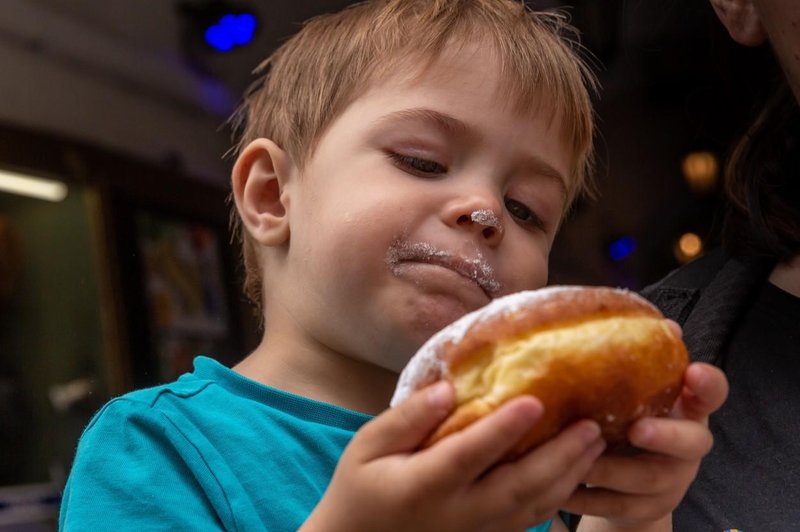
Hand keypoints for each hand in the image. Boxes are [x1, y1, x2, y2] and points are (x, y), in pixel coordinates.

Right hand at [303, 381, 605, 531]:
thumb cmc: (359, 488)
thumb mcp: (367, 447)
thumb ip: (407, 418)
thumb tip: (448, 389)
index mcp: (424, 485)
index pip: (469, 454)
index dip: (502, 429)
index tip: (535, 400)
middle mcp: (456, 512)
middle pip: (517, 487)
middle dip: (559, 456)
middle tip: (592, 426)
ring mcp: (474, 530)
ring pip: (531, 508)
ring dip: (568, 477)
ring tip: (595, 444)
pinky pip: (527, 521)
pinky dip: (556, 497)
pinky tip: (575, 473)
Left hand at [564, 362, 728, 528]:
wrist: (622, 483)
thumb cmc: (622, 418)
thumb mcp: (627, 390)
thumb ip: (630, 360)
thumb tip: (631, 315)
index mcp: (686, 408)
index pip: (713, 392)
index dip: (708, 384)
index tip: (694, 372)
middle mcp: (687, 445)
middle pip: (692, 442)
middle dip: (665, 435)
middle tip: (635, 428)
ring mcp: (671, 480)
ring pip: (649, 477)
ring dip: (612, 467)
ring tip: (578, 458)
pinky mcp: (647, 508)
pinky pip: (617, 506)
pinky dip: (586, 497)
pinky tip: (558, 487)